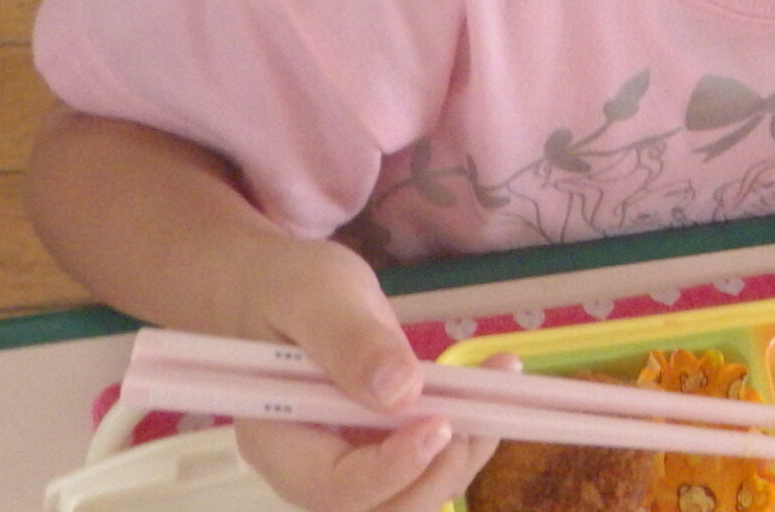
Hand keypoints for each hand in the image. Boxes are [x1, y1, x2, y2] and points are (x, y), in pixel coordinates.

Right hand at [231, 238, 506, 511]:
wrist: (278, 288)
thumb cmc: (283, 286)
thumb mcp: (315, 296)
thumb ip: (350, 341)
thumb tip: (400, 392)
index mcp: (277, 441)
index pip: (334, 489)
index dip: (393, 469)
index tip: (442, 423)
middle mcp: (311, 468)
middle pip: (379, 508)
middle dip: (438, 472)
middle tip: (481, 411)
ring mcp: (348, 462)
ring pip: (412, 493)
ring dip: (463, 454)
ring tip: (497, 388)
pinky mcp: (380, 445)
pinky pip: (426, 461)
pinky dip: (466, 432)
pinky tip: (495, 379)